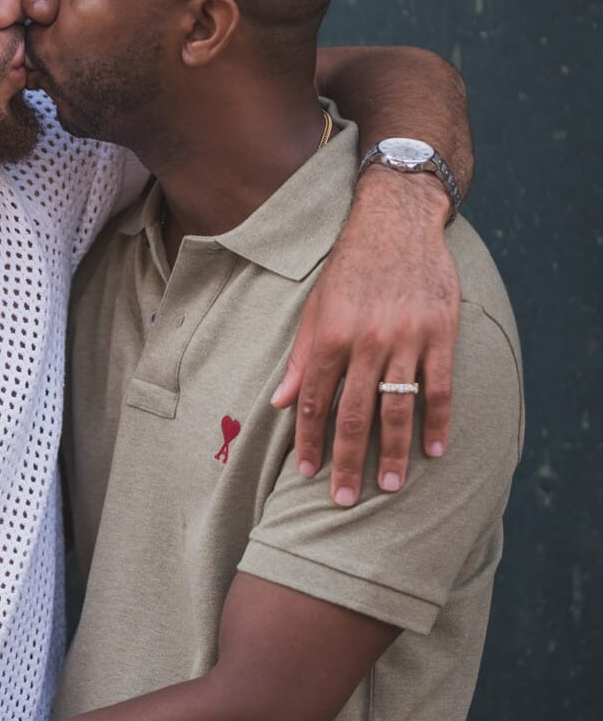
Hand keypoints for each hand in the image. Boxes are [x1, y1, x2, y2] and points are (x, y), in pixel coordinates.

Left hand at [271, 170, 457, 503]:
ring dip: (393, 453)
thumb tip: (281, 402)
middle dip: (347, 461)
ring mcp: (406, 339)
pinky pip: (439, 388)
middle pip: (354, 415)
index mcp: (330, 336)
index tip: (309, 474)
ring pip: (398, 409)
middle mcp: (366, 341)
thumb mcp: (315, 307)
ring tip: (390, 487)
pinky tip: (433, 450)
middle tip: (343, 499)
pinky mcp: (440, 333)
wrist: (396, 222)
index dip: (311, 441)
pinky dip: (438, 422)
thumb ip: (301, 358)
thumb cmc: (350, 267)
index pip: (316, 402)